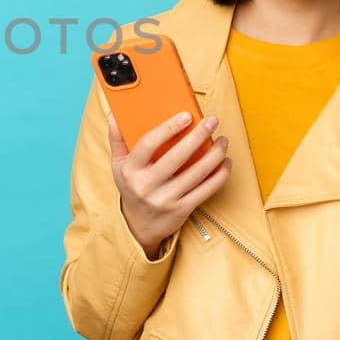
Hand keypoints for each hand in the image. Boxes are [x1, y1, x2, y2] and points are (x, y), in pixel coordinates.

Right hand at [108, 111, 232, 258]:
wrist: (138, 225)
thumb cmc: (131, 187)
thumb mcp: (118, 165)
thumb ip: (117, 139)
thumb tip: (113, 114)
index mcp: (131, 170)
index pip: (148, 144)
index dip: (168, 128)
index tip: (186, 115)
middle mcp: (147, 185)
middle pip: (177, 157)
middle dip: (198, 136)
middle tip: (212, 120)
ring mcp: (166, 199)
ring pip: (196, 173)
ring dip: (214, 154)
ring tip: (223, 140)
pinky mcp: (182, 209)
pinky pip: (206, 190)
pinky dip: (220, 175)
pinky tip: (226, 162)